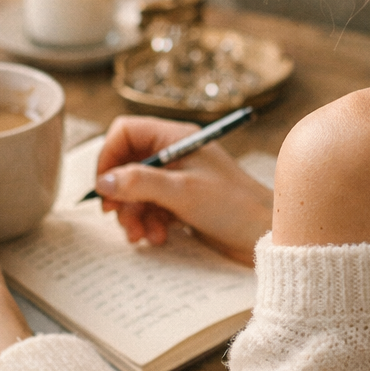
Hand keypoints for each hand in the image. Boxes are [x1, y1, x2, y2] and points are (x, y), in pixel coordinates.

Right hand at [95, 117, 272, 265]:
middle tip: (119, 217)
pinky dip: (149, 223)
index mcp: (176, 138)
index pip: (126, 132)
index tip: (105, 187)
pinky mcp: (183, 204)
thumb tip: (103, 182)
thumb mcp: (182, 192)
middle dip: (121, 194)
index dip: (109, 157)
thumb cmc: (233, 205)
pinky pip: (152, 209)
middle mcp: (175, 155)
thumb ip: (140, 183)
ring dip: (134, 214)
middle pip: (127, 165)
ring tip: (142, 235)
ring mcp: (179, 180)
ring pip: (137, 191)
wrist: (266, 236)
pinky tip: (159, 238)